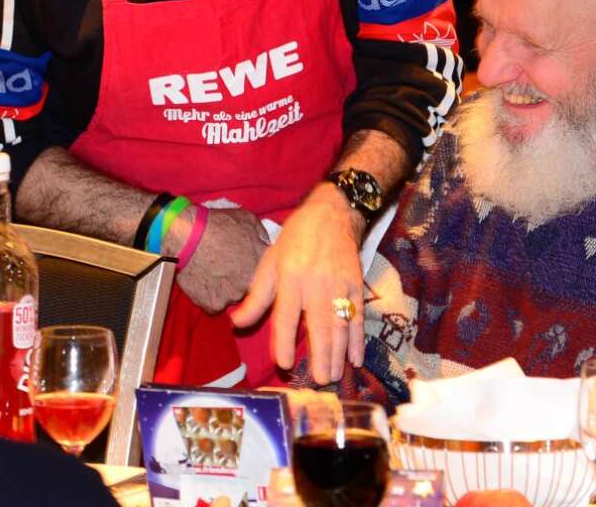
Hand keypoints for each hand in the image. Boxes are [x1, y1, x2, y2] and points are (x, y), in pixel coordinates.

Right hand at [170, 206, 269, 313]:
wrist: (187, 236)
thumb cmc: (216, 224)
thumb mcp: (248, 220)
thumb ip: (260, 235)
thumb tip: (264, 242)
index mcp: (263, 263)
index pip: (266, 271)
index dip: (252, 265)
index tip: (243, 260)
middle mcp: (251, 283)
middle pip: (249, 286)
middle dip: (240, 278)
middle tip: (226, 266)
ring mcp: (233, 296)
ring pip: (232, 297)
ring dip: (225, 289)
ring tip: (212, 272)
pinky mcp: (214, 305)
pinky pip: (214, 305)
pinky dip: (209, 297)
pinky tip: (203, 282)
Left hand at [232, 183, 367, 383]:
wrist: (332, 214)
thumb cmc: (295, 240)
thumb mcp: (270, 263)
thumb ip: (256, 297)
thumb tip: (237, 323)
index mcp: (291, 278)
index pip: (287, 315)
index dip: (286, 341)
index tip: (285, 363)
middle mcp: (316, 283)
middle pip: (319, 325)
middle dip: (321, 356)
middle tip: (320, 381)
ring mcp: (340, 285)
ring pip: (340, 325)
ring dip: (339, 353)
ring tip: (334, 376)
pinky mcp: (356, 285)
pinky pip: (357, 317)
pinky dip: (358, 340)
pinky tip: (356, 359)